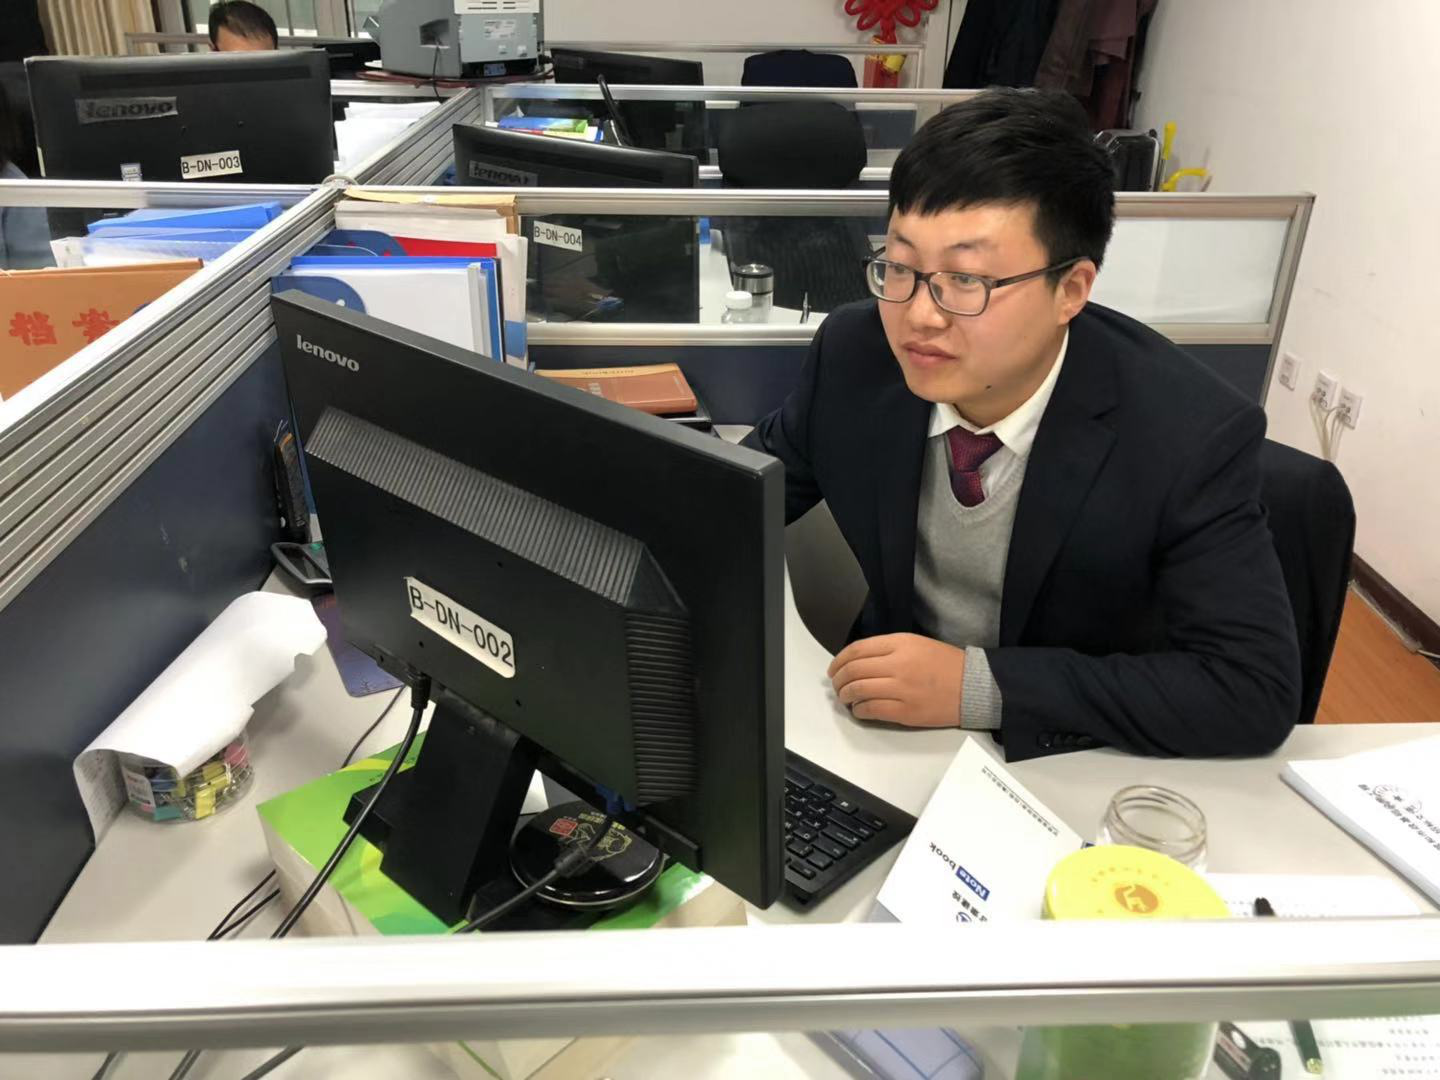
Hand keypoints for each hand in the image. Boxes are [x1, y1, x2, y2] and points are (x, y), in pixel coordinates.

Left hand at [827, 633, 966, 727]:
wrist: (973, 686)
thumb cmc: (946, 664)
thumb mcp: (916, 643)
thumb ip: (886, 649)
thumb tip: (856, 662)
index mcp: (900, 643)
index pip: (857, 650)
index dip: (839, 661)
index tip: (834, 669)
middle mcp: (898, 664)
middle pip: (854, 671)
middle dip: (838, 680)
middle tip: (837, 686)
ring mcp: (902, 689)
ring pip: (859, 691)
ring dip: (845, 696)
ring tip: (846, 698)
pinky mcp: (906, 711)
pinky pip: (872, 710)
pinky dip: (859, 710)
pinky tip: (860, 710)